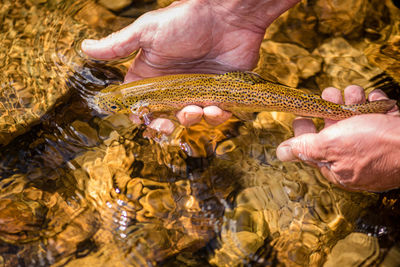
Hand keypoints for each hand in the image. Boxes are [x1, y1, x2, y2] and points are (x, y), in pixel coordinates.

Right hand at [82, 0, 298, 132]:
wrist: (228, 15)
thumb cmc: (186, 20)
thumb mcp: (148, 31)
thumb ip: (119, 45)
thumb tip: (84, 47)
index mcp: (152, 73)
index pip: (141, 103)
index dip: (141, 116)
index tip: (144, 121)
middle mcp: (174, 85)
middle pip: (164, 116)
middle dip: (165, 126)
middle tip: (168, 125)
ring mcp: (197, 89)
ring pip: (190, 118)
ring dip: (191, 120)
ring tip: (197, 109)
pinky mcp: (221, 91)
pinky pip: (217, 114)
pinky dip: (216, 117)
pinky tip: (216, 108)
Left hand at [276, 85, 399, 191]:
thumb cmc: (375, 145)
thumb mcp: (331, 145)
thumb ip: (305, 148)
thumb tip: (280, 153)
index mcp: (336, 167)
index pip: (311, 149)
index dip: (305, 129)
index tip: (302, 112)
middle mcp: (354, 159)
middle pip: (334, 130)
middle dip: (330, 108)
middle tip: (330, 94)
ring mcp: (374, 146)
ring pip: (355, 119)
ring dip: (353, 101)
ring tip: (354, 92)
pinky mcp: (391, 133)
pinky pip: (378, 115)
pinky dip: (375, 103)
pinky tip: (374, 98)